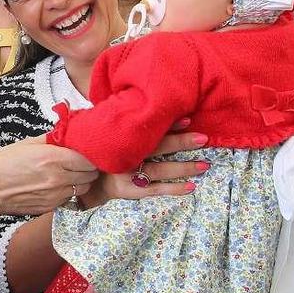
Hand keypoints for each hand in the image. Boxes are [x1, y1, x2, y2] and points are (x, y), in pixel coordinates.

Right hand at [0, 138, 98, 217]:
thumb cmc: (0, 164)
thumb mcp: (24, 143)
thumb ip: (49, 139)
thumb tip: (64, 132)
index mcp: (53, 158)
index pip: (88, 159)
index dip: (89, 155)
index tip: (83, 153)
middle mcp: (58, 178)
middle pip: (90, 175)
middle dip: (87, 168)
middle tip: (77, 163)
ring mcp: (55, 195)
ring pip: (82, 189)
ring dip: (80, 182)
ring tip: (67, 175)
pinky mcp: (50, 207)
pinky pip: (69, 199)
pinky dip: (67, 193)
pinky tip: (54, 186)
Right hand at [79, 119, 207, 206]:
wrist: (89, 179)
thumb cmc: (105, 151)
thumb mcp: (109, 134)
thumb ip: (125, 121)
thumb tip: (145, 101)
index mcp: (124, 140)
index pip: (148, 131)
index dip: (167, 125)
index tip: (187, 118)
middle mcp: (127, 156)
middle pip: (157, 149)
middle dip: (181, 143)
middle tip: (203, 138)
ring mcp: (130, 175)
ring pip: (160, 171)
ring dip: (183, 168)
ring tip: (205, 164)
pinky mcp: (132, 191)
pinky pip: (156, 190)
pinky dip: (173, 189)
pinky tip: (191, 187)